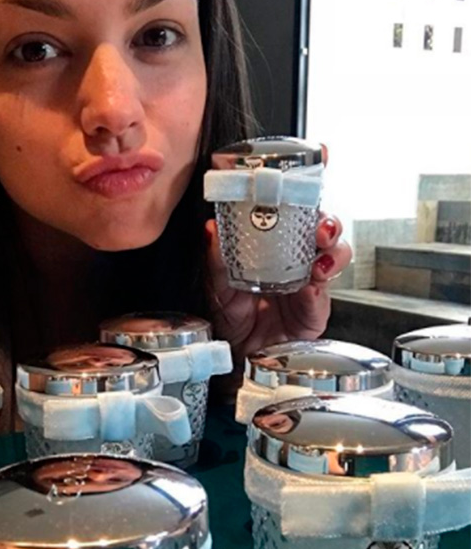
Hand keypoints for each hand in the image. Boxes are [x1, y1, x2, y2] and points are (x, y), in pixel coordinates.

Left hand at [206, 211, 351, 369]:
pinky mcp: (315, 311)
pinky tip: (309, 291)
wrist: (238, 351)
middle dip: (328, 225)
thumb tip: (211, 229)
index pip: (298, 215)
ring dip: (333, 255)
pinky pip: (323, 299)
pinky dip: (318, 294)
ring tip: (318, 263)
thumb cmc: (232, 315)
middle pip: (326, 231)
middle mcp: (298, 261)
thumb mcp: (218, 284)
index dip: (304, 203)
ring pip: (337, 258)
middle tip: (319, 230)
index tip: (299, 197)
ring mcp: (311, 284)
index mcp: (276, 247)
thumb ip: (216, 259)